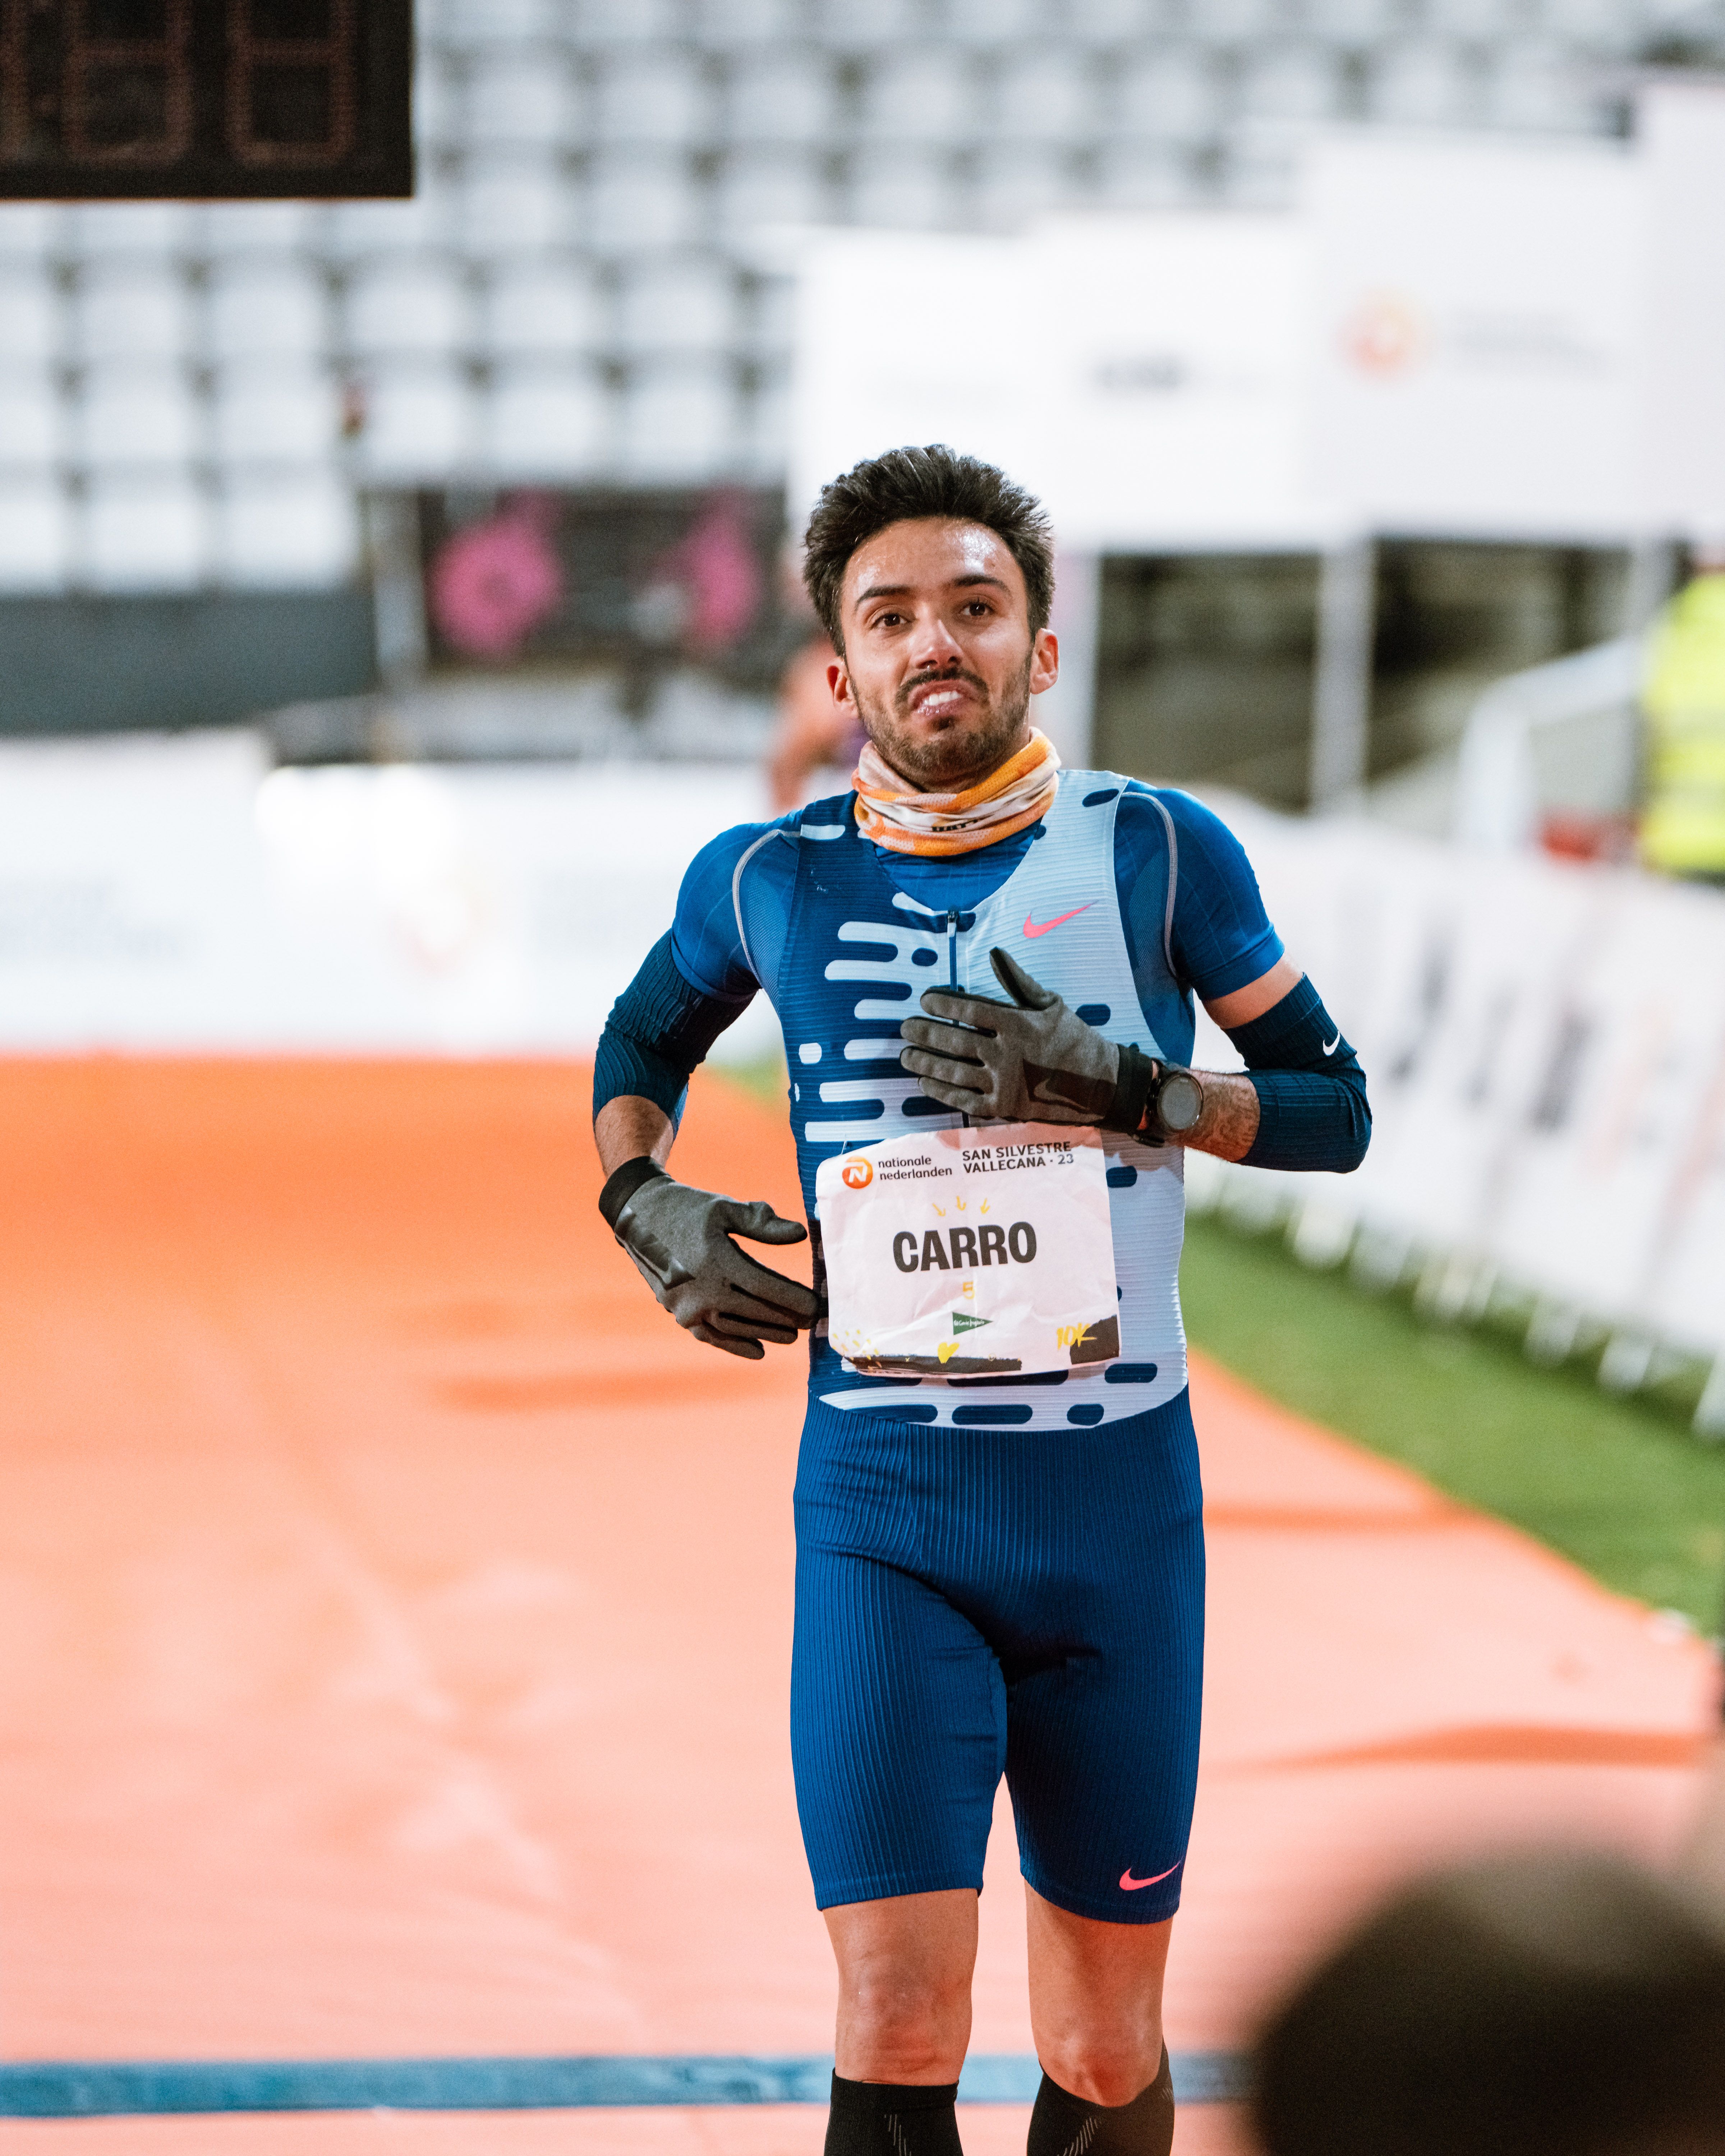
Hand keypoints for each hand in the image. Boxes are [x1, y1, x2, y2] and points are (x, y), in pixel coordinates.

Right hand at [612, 1172, 819, 1359]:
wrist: (639, 1218)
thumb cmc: (688, 1209)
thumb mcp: (724, 1208)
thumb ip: (762, 1223)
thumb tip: (800, 1234)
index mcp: (716, 1259)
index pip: (765, 1287)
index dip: (793, 1299)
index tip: (815, 1305)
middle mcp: (701, 1288)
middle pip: (754, 1311)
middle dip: (785, 1318)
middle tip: (809, 1322)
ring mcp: (687, 1306)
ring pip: (735, 1328)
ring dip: (764, 1333)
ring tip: (790, 1336)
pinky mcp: (678, 1314)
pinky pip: (711, 1336)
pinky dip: (735, 1345)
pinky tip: (757, 1351)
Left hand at [899, 947, 1121, 1124]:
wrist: (1099, 1084)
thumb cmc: (1072, 1038)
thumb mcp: (1050, 1004)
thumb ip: (1018, 980)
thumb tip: (995, 951)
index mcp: (1017, 1024)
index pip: (969, 1009)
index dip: (942, 1003)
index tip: (924, 999)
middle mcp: (1007, 1054)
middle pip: (954, 1041)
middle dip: (924, 1033)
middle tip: (905, 1028)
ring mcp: (1004, 1083)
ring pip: (953, 1072)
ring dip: (925, 1063)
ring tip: (905, 1056)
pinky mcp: (1003, 1108)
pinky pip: (963, 1101)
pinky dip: (941, 1092)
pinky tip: (924, 1083)